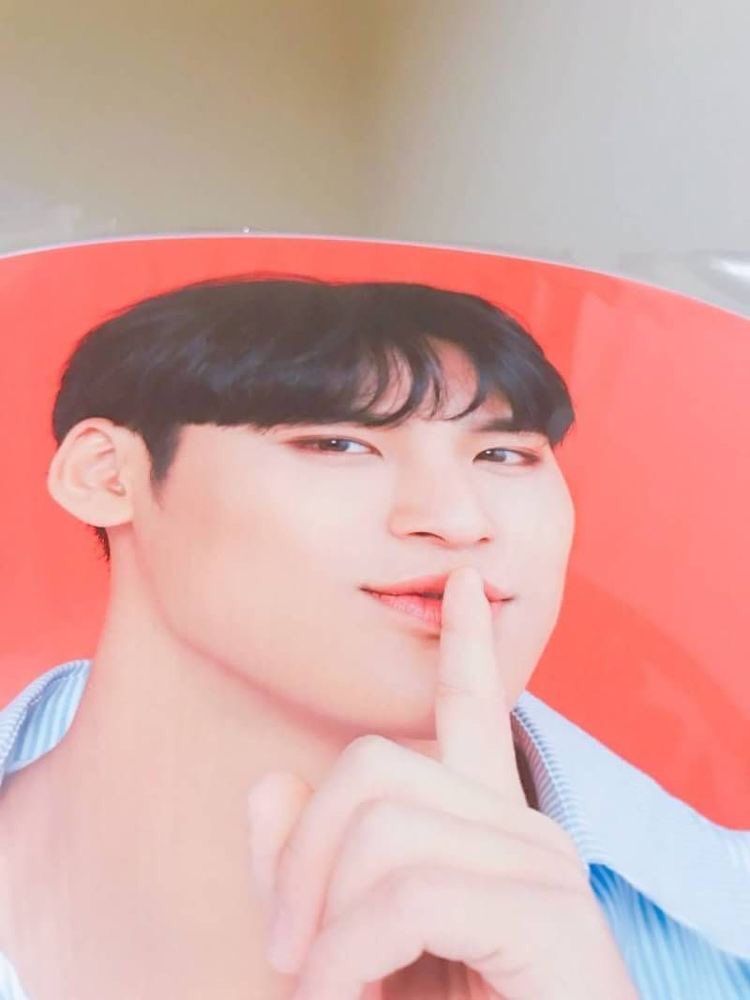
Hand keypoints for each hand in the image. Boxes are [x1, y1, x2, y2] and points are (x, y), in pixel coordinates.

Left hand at [246, 566, 637, 998]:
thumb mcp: (341, 951)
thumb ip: (300, 870)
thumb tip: (268, 784)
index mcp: (483, 826)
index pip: (476, 711)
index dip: (467, 645)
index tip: (466, 583)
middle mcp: (520, 825)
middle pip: (371, 768)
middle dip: (298, 860)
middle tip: (290, 959)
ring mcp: (540, 861)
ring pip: (380, 824)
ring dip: (322, 927)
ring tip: (329, 993)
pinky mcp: (547, 910)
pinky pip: (406, 893)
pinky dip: (346, 961)